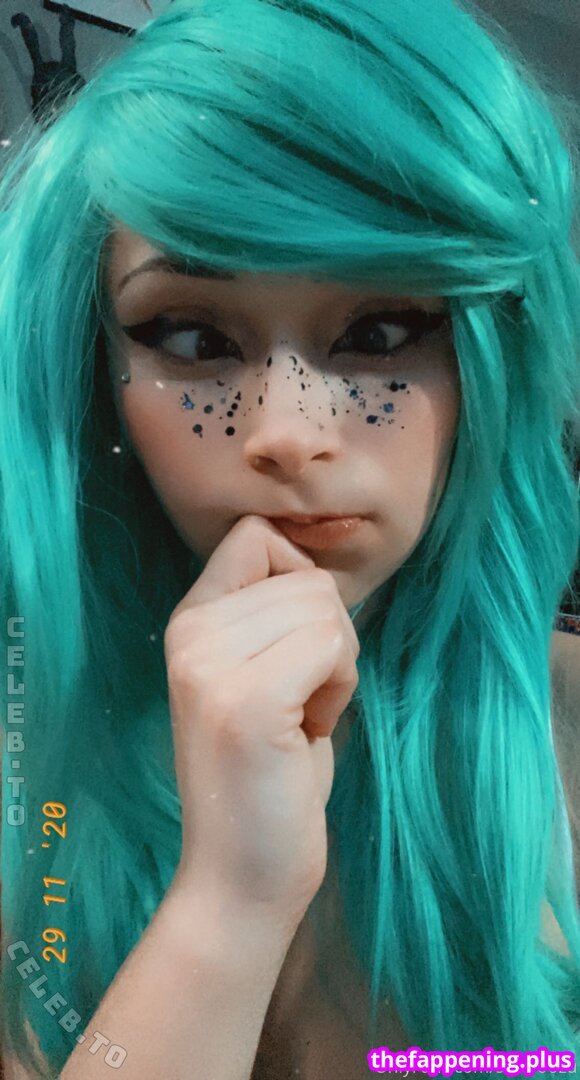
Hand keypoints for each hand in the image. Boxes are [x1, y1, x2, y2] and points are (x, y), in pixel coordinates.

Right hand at [164, 515, 359, 923]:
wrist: (240, 876)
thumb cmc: (268, 778)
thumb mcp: (257, 678)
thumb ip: (272, 620)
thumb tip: (317, 570)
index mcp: (188, 622)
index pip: (256, 536)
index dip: (299, 580)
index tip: (294, 647)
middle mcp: (189, 633)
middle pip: (307, 576)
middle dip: (329, 637)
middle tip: (300, 703)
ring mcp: (210, 666)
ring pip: (325, 609)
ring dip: (338, 665)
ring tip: (301, 720)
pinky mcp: (246, 701)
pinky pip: (332, 646)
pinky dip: (342, 688)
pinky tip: (310, 732)